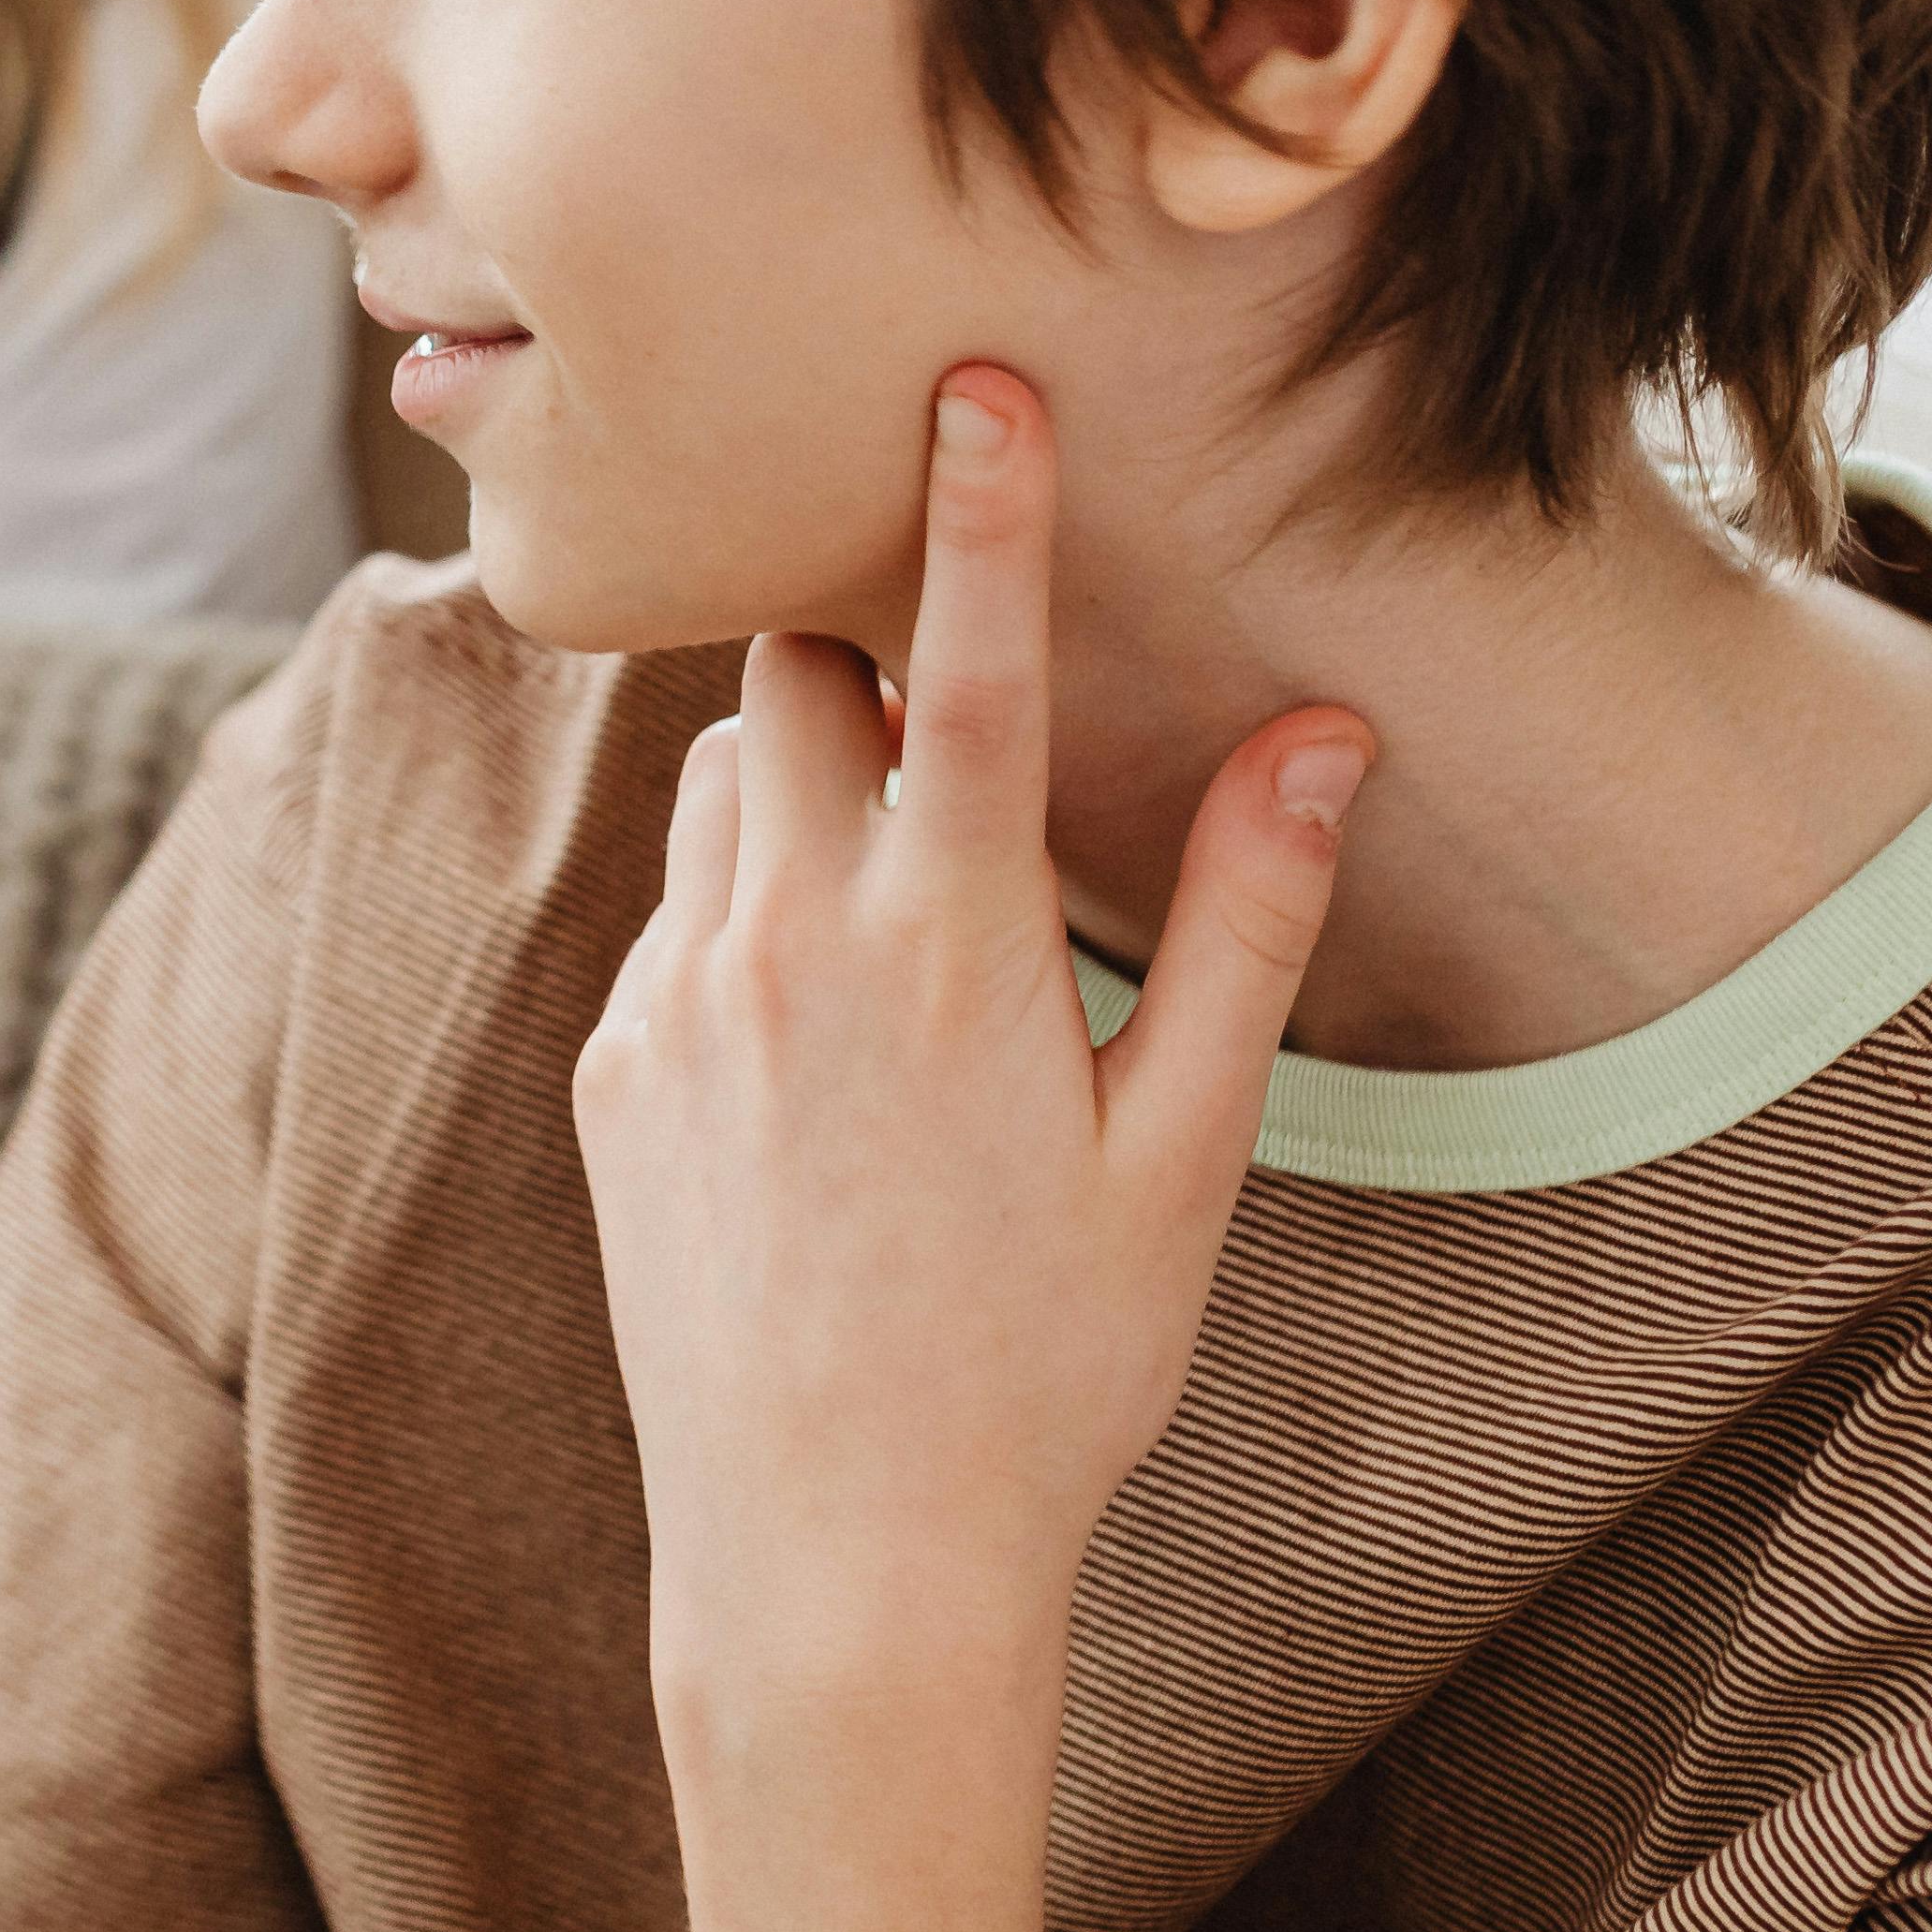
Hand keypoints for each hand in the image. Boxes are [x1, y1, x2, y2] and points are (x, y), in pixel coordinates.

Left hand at [575, 367, 1366, 1709]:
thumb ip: (1245, 927)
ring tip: (905, 911)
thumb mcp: (1183, 1155)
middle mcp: (785, 943)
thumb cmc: (1045, 1371)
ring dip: (804, 784)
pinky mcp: (609, 1069)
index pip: (971, 669)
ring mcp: (675, 1000)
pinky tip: (824, 1049)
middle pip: (796, 678)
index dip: (980, 511)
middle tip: (955, 727)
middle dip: (866, 655)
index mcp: (950, 951)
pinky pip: (675, 917)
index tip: (969, 374)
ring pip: (721, 783)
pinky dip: (745, 915)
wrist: (833, 1557)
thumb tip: (1322, 736)